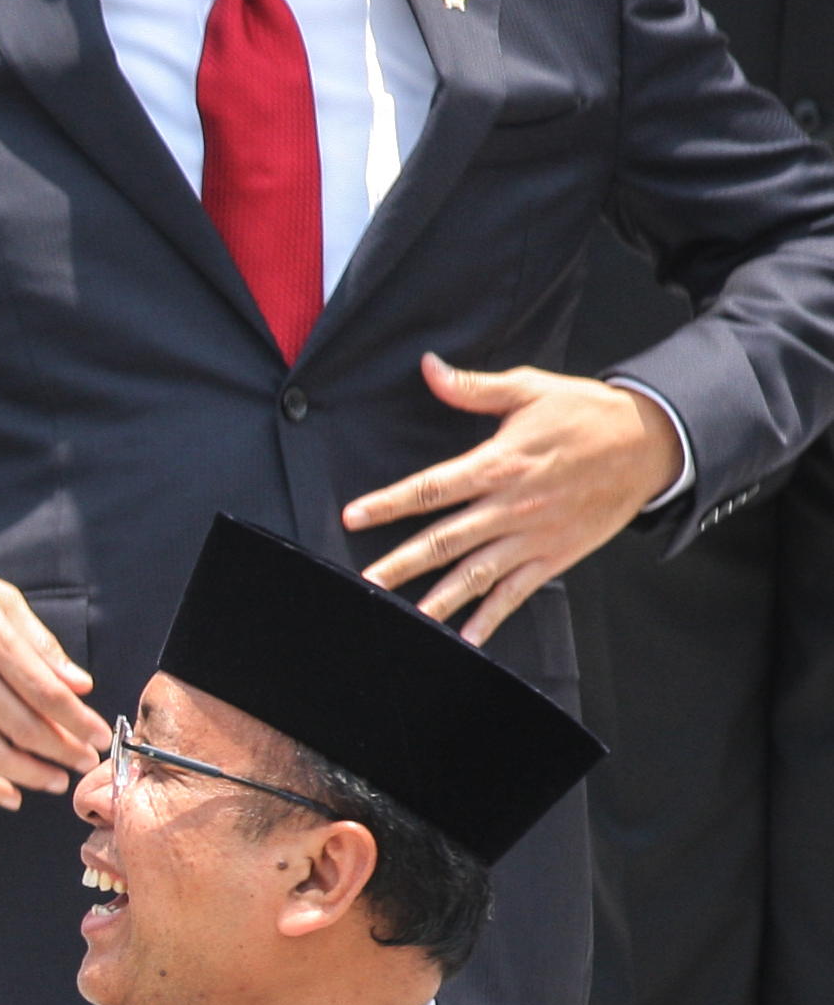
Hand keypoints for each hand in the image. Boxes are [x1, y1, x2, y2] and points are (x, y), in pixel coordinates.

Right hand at [0, 545, 103, 810]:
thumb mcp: (0, 599)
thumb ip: (40, 643)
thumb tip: (79, 684)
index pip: (46, 693)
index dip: (79, 721)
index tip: (100, 736)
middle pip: (23, 727)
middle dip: (62, 751)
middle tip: (85, 762)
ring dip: (29, 775)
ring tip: (55, 781)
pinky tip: (8, 794)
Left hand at [345, 353, 687, 640]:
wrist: (651, 443)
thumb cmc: (586, 413)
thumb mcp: (531, 389)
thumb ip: (475, 388)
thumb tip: (430, 367)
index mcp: (499, 464)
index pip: (432, 487)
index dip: (389, 503)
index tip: (353, 516)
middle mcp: (512, 506)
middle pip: (444, 540)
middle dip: (401, 563)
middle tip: (364, 583)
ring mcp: (533, 536)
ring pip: (475, 573)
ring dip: (439, 600)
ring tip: (405, 619)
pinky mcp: (555, 556)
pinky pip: (516, 592)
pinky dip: (491, 616)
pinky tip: (466, 637)